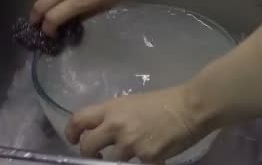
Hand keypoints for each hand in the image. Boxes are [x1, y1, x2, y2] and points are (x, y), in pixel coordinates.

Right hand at [30, 0, 144, 35]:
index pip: (51, 18)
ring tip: (47, 7)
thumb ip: (85, 14)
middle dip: (36, 17)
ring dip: (41, 2)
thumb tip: (72, 19)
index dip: (47, 29)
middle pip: (39, 5)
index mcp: (79, 1)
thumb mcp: (106, 5)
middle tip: (39, 23)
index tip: (51, 33)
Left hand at [65, 86, 205, 162]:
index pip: (79, 119)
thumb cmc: (164, 101)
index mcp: (112, 109)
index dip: (71, 132)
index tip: (73, 139)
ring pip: (111, 160)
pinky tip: (154, 155)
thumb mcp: (134, 103)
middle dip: (88, 153)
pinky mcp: (146, 157)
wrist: (190, 108)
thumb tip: (105, 131)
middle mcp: (116, 126)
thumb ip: (116, 116)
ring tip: (134, 151)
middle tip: (97, 155)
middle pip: (87, 146)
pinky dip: (145, 162)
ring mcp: (130, 144)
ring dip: (119, 159)